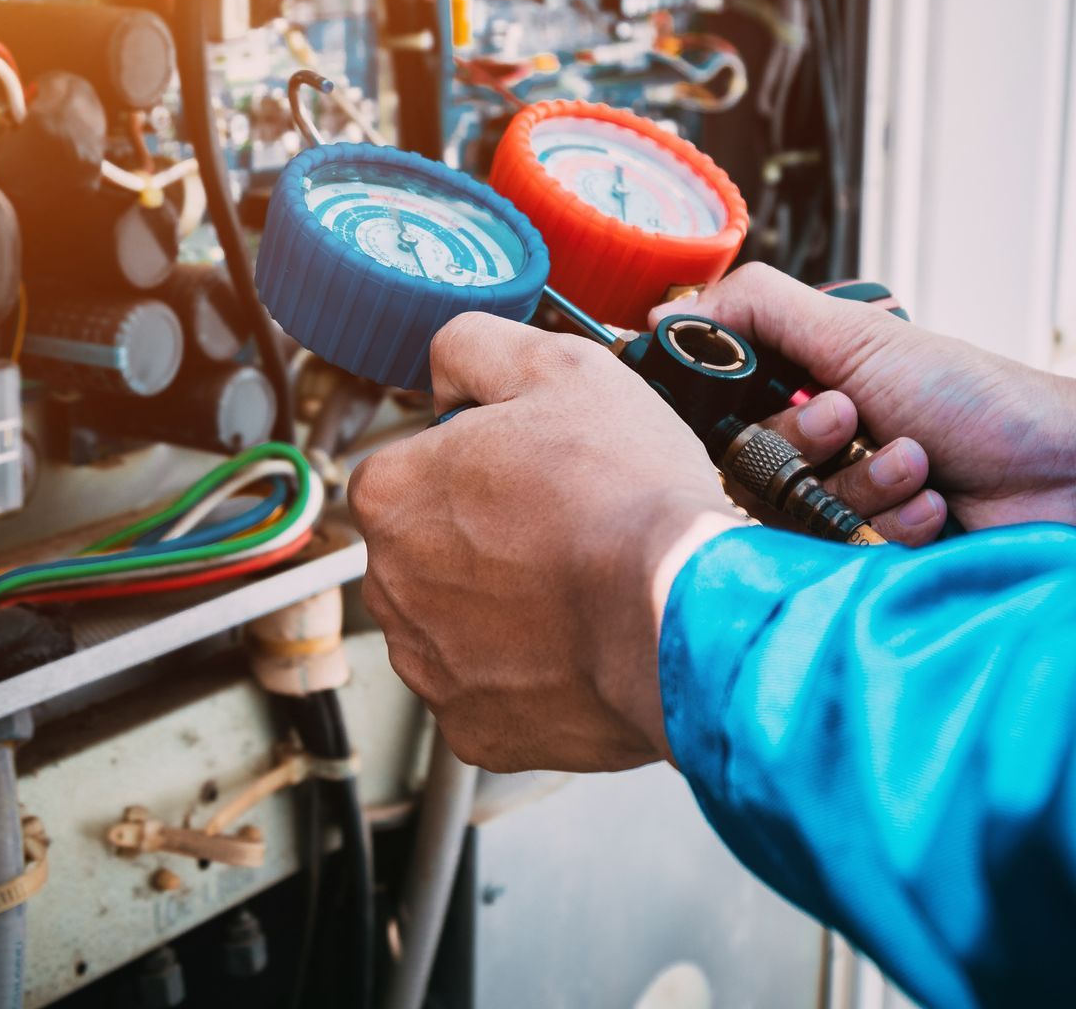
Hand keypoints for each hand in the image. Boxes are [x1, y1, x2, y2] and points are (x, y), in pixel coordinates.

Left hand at [348, 313, 740, 771]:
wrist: (685, 610)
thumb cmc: (626, 495)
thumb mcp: (558, 366)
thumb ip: (475, 347)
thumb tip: (448, 366)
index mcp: (393, 493)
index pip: (410, 464)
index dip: (476, 457)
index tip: (529, 465)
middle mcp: (391, 584)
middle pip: (429, 546)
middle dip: (483, 535)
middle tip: (563, 522)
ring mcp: (430, 664)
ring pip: (455, 621)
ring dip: (502, 604)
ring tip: (579, 581)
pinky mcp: (476, 729)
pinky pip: (492, 690)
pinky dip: (528, 672)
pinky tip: (579, 638)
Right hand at [655, 265, 1075, 541]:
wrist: (1070, 475)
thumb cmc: (979, 399)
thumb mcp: (861, 336)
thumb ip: (760, 309)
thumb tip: (665, 313)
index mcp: (807, 398)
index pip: (722, 418)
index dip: (740, 412)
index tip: (779, 393)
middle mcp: (822, 458)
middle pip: (749, 472)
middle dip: (808, 442)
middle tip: (858, 418)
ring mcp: (849, 516)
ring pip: (795, 519)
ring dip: (863, 484)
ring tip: (921, 465)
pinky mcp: (873, 569)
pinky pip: (838, 560)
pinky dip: (891, 526)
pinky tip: (937, 510)